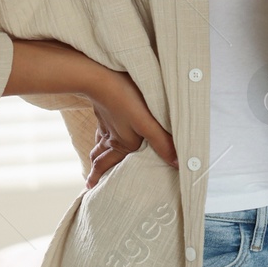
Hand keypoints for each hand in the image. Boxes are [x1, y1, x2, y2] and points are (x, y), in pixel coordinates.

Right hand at [85, 67, 176, 189]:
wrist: (99, 77)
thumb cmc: (125, 100)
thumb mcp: (147, 124)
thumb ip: (162, 143)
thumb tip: (178, 165)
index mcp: (122, 144)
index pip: (110, 166)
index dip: (101, 178)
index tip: (91, 189)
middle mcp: (112, 137)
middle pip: (101, 158)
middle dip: (96, 172)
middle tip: (89, 184)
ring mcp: (106, 123)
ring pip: (99, 144)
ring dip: (95, 156)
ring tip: (92, 163)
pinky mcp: (103, 109)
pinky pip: (101, 128)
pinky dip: (99, 136)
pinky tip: (102, 131)